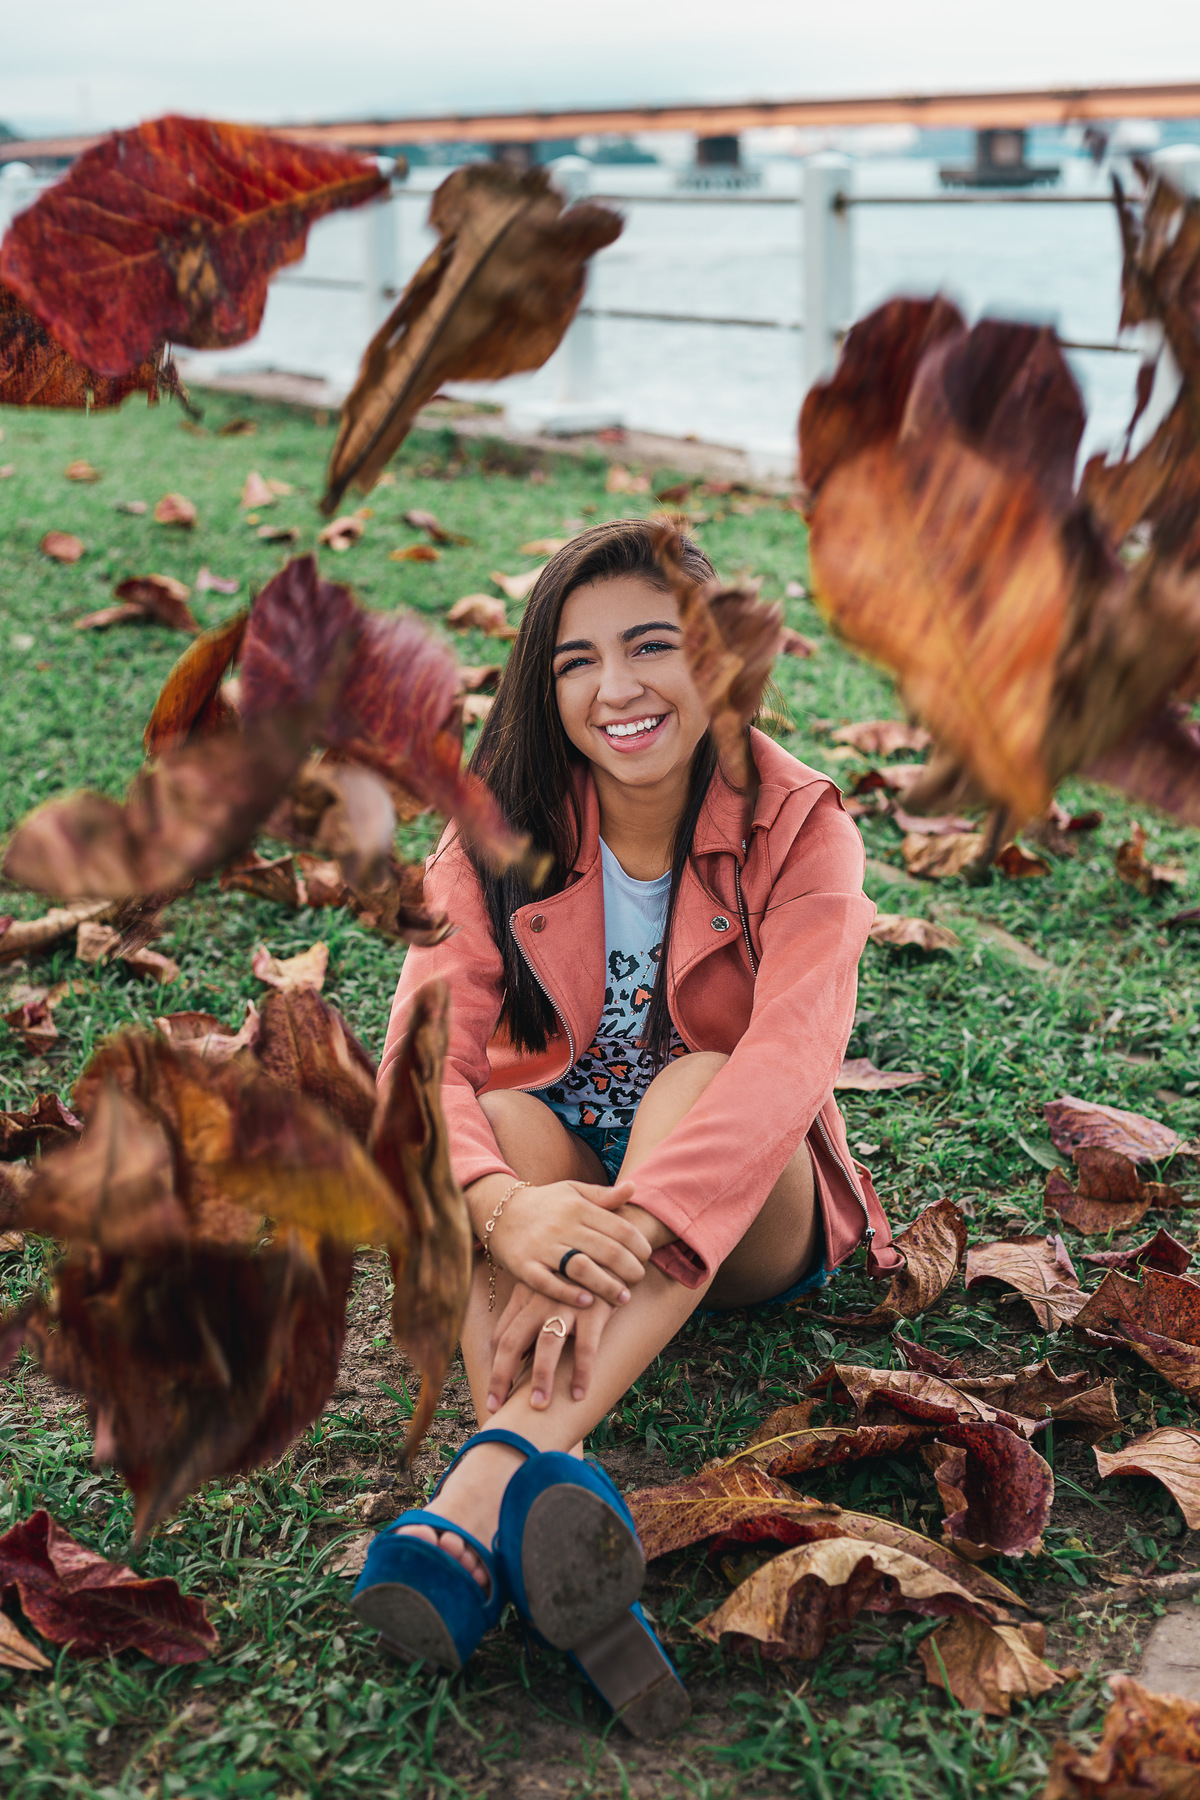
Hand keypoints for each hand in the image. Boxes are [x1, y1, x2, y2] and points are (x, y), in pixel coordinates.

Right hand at [483, 1179, 651, 1307]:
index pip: (619, 1228)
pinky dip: (569, 1294)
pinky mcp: (524, 1266)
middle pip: (606, 1250)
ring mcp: (542, 1247)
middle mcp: (562, 1226)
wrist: (499, 1212)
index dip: (639, 1245)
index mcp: (578, 1207)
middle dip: (630, 1269)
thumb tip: (634, 1187)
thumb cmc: (544, 1204)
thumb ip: (603, 1195)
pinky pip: (549, 1283)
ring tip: (623, 1298)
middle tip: (639, 1279)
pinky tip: (588, 1303)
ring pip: (581, 1268)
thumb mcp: (573, 1192)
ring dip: (607, 1286)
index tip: (647, 1256)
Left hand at [487, 1281, 615, 1412]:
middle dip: (500, 1377)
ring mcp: (565, 1304)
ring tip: (539, 1406)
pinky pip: (585, 1347)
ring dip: (541, 1379)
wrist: (610, 1252)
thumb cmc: (575, 1279)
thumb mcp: (546, 1289)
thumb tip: (517, 1358)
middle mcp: (539, 1299)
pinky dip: (581, 1373)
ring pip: (546, 1346)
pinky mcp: (593, 1309)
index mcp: (524, 1295)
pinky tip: (579, 1394)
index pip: (500, 1336)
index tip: (494, 1393)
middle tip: (496, 1407)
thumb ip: (528, 1315)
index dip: (494, 1367)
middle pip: (511, 1342)